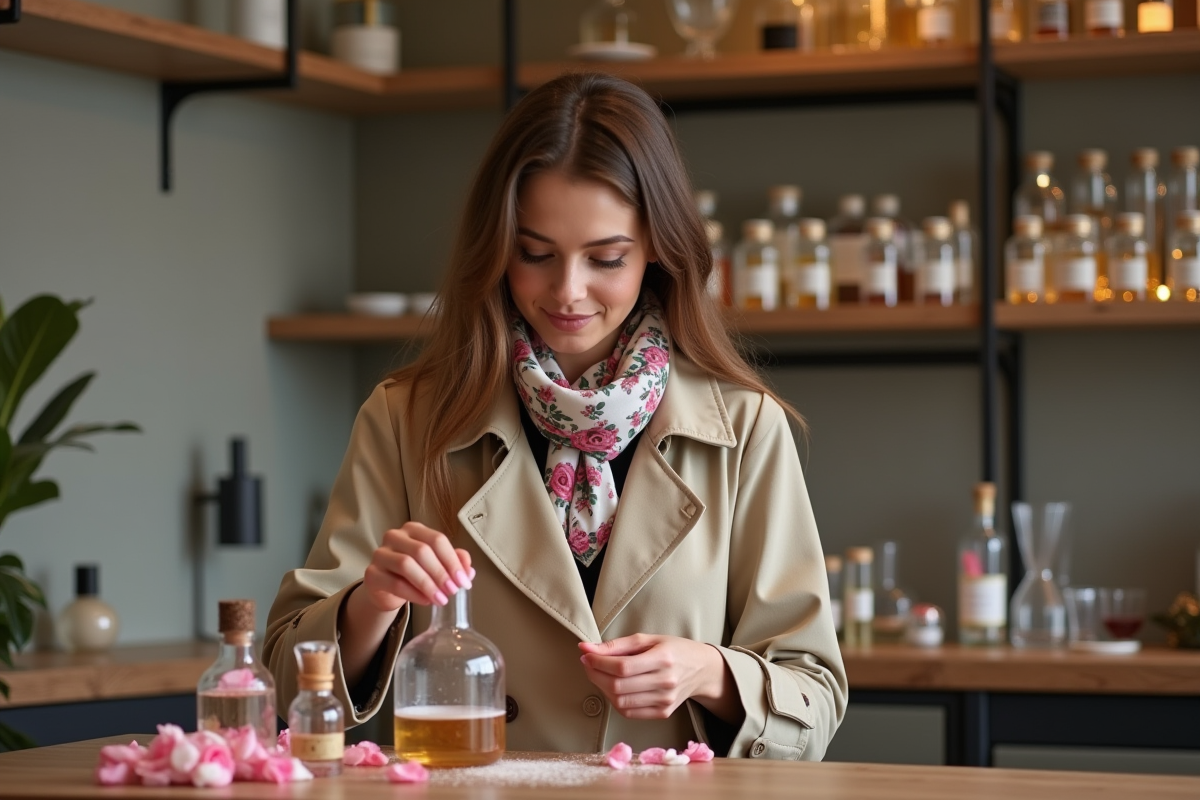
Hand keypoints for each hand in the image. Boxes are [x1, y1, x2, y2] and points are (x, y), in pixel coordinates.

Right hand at [361, 522, 474, 612]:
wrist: (387, 589)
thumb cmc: (414, 573)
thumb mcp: (436, 566)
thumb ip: (454, 563)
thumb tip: (469, 571)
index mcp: (414, 530)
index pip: (437, 540)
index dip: (452, 561)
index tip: (463, 581)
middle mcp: (395, 536)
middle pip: (422, 550)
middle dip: (441, 573)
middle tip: (453, 590)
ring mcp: (381, 554)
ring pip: (406, 565)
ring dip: (428, 584)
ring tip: (441, 598)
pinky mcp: (372, 574)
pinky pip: (395, 583)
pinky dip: (414, 594)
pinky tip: (426, 601)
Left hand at [578, 634, 735, 721]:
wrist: (700, 669)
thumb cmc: (673, 649)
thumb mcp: (648, 639)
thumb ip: (616, 645)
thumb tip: (586, 648)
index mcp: (663, 658)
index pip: (622, 667)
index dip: (599, 663)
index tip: (586, 655)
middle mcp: (666, 682)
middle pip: (619, 686)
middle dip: (595, 675)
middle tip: (589, 664)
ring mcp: (665, 701)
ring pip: (620, 702)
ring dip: (602, 688)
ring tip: (599, 675)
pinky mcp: (663, 713)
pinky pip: (629, 712)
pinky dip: (615, 701)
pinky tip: (613, 688)